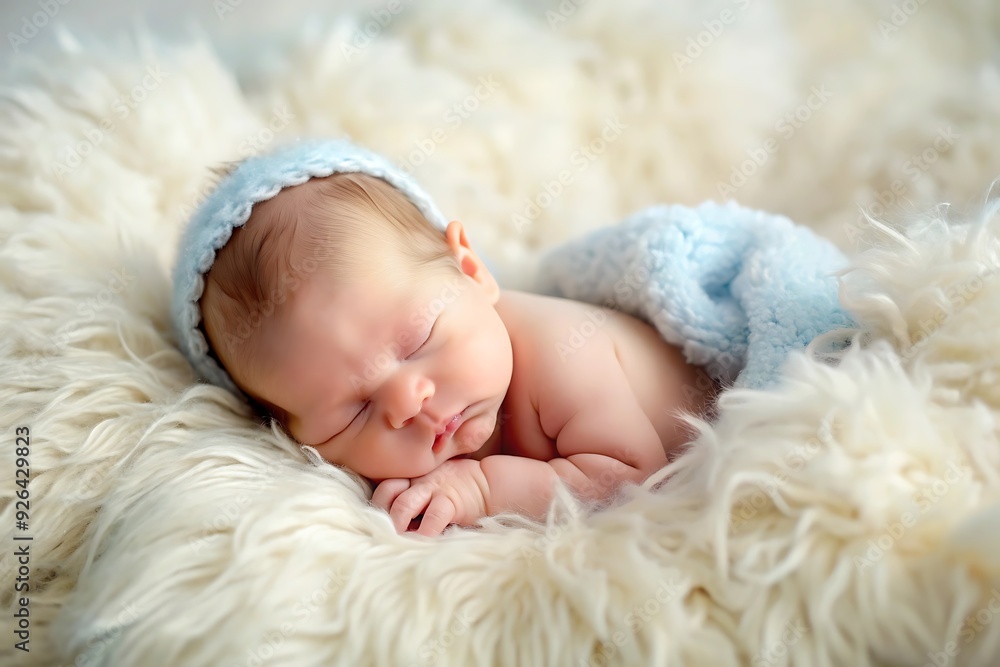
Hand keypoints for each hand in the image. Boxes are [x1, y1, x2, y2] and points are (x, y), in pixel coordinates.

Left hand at [371, 458, 489, 535]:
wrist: (486, 483)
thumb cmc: (455, 488)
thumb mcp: (432, 485)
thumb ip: (414, 498)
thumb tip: (397, 524)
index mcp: (411, 479)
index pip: (385, 487)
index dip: (379, 504)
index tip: (377, 523)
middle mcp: (417, 482)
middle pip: (386, 491)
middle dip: (381, 514)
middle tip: (380, 532)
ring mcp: (432, 490)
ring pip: (403, 504)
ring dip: (396, 524)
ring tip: (395, 540)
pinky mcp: (449, 502)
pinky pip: (433, 517)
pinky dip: (424, 533)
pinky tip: (421, 543)